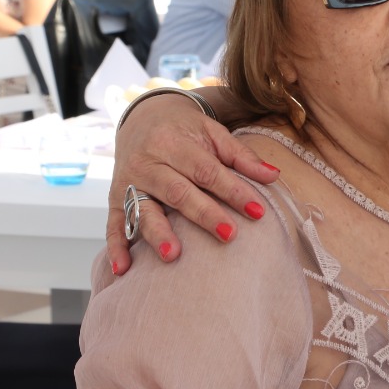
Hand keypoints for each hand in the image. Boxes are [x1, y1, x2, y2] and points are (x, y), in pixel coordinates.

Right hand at [105, 93, 278, 274]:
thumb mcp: (213, 132)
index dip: (232, 191)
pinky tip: (124, 270)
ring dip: (158, 234)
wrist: (143, 118)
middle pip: (178, 192)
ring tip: (173, 255)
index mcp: (173, 143)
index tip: (257, 211)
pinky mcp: (115, 200)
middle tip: (229, 235)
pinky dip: (117, 248)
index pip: (207, 171)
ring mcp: (129, 183)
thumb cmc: (185, 130)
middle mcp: (147, 163)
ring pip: (144, 210)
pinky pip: (113, 226)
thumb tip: (274, 176)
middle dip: (204, 214)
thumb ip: (241, 156)